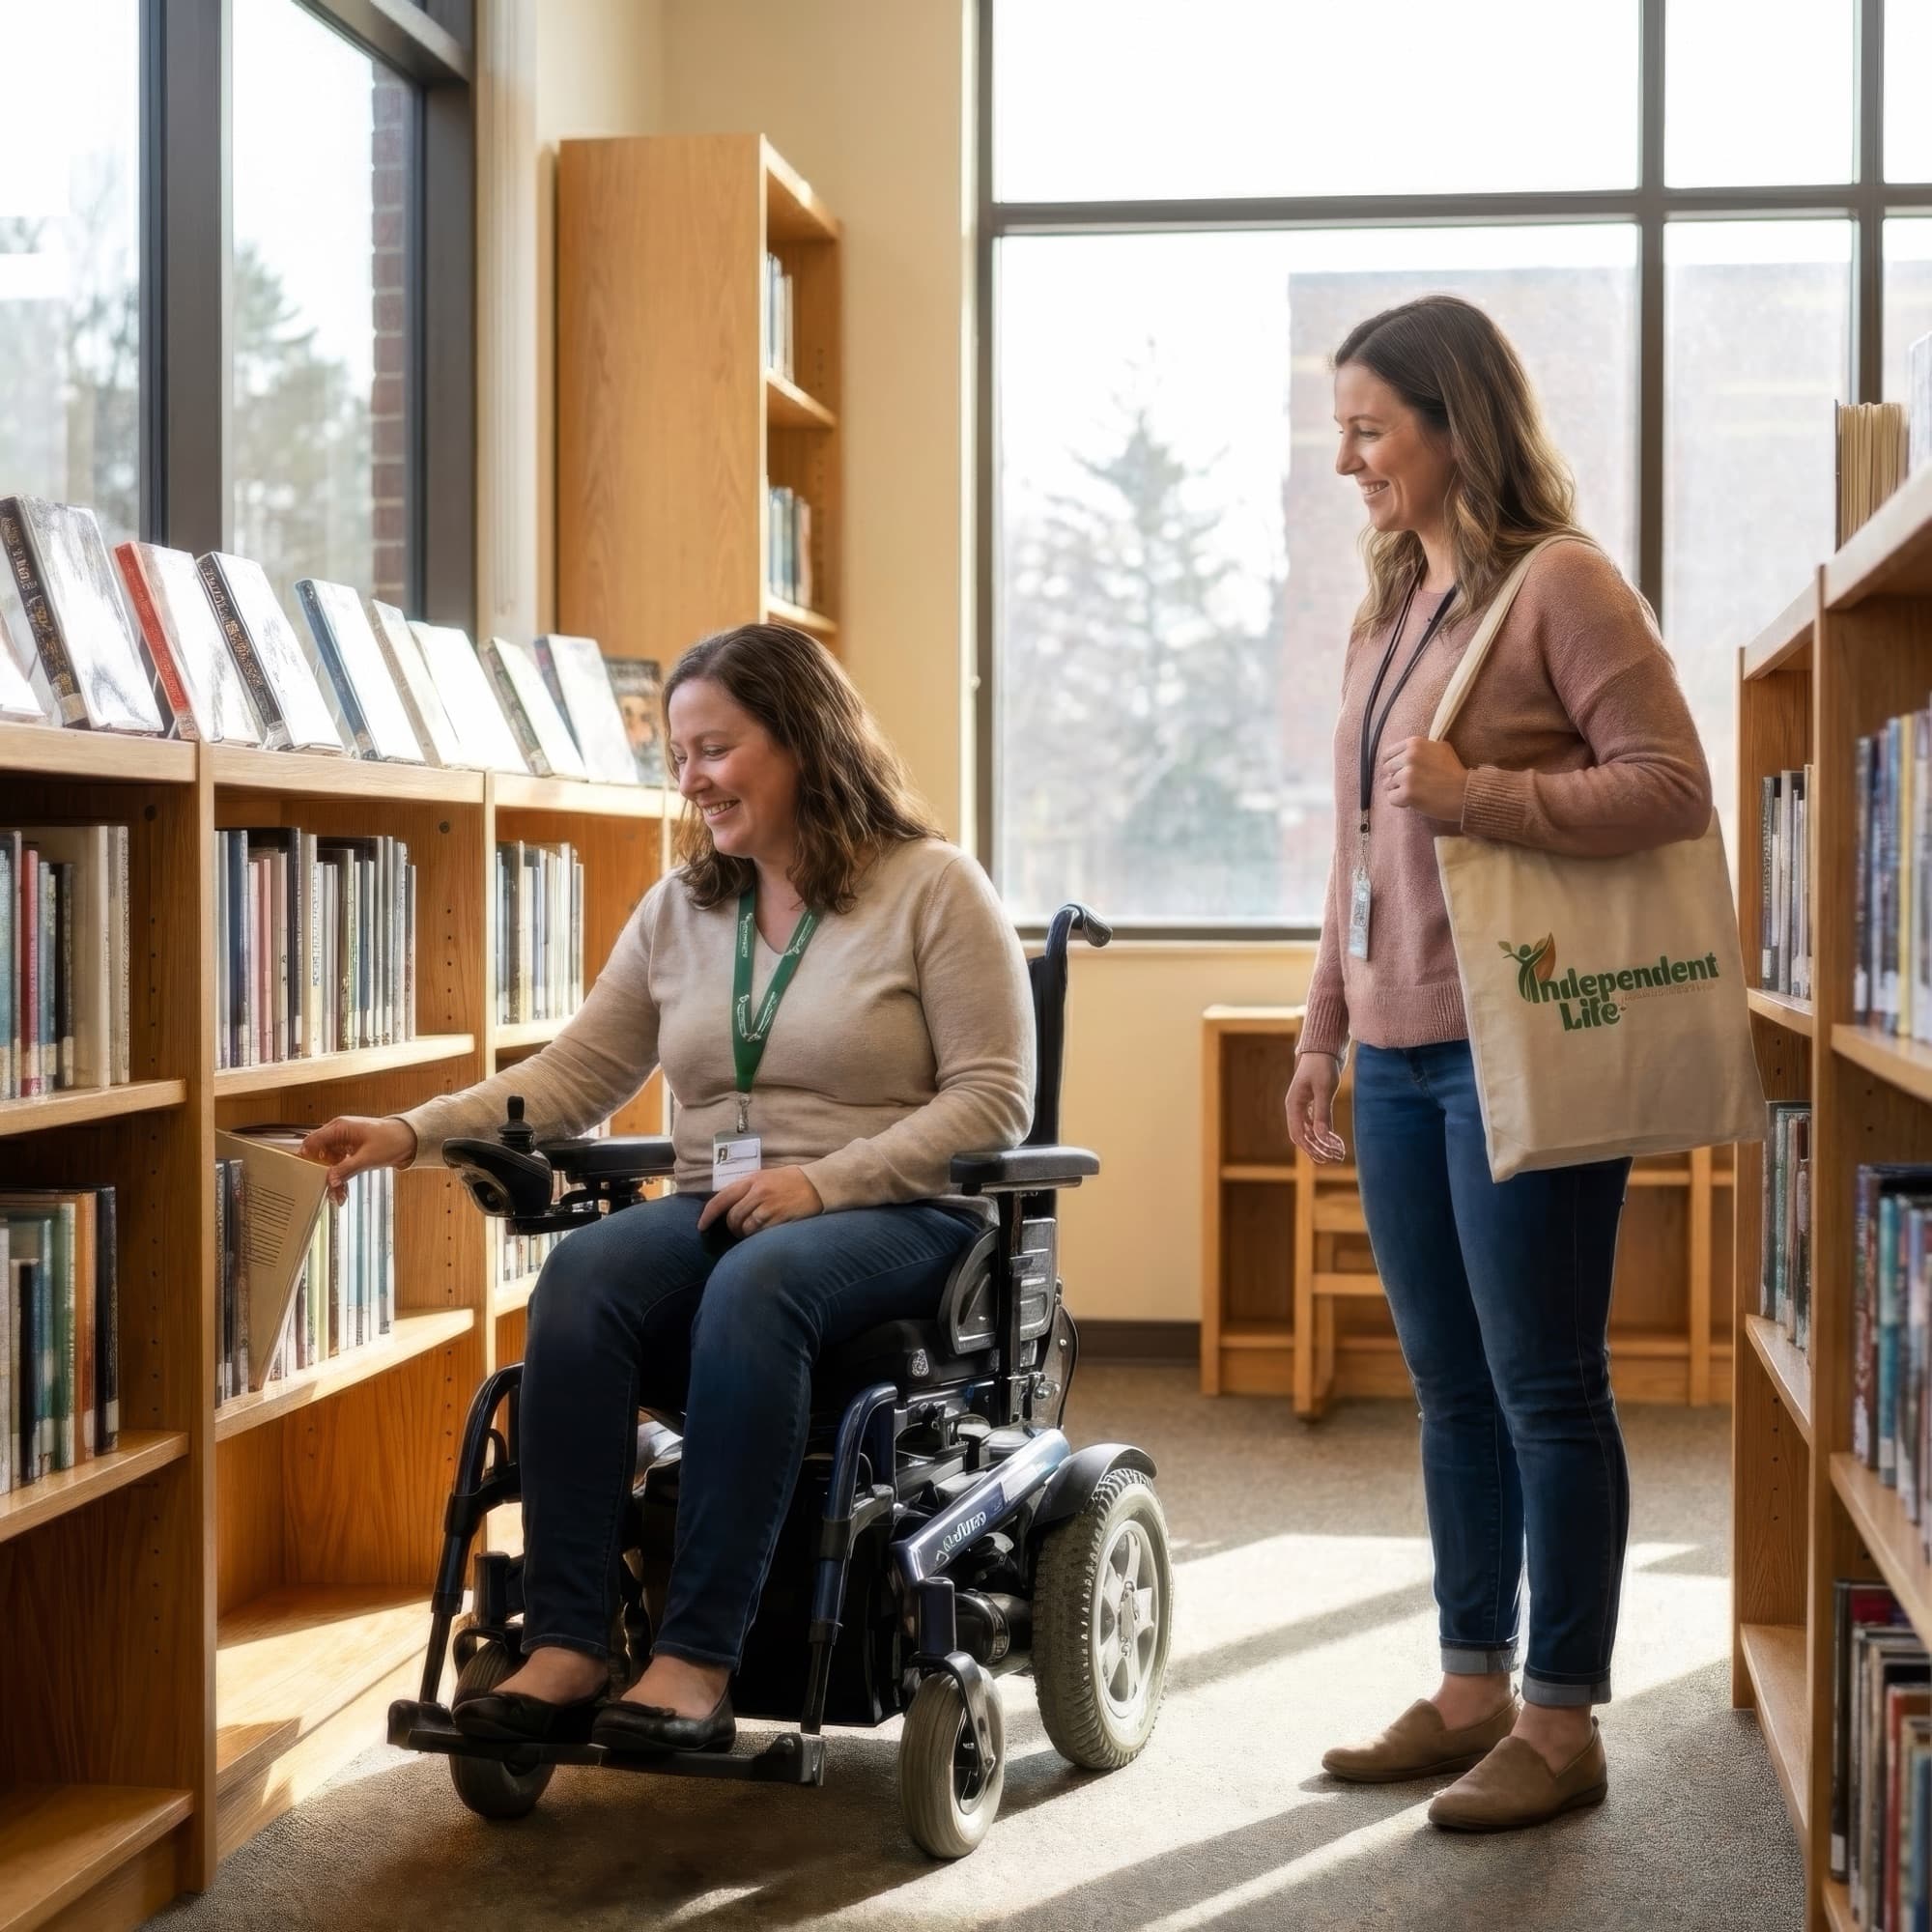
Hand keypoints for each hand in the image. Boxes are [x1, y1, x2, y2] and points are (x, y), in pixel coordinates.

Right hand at [300, 1115, 417, 1204]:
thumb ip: (346, 1169)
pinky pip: (339, 1165)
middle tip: (324, 1191)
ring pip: (329, 1162)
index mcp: (339, 1128)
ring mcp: (344, 1141)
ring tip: (337, 1196)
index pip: (312, 1141)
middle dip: (321, 1174)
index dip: (304, 1157)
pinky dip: (340, 1177)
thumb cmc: (391, 1140)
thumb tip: (329, 1180)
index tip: (302, 1175)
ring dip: (332, 1179)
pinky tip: (343, 1193)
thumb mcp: (367, 1158)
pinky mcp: (350, 1150)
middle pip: (319, 1154)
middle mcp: (338, 1133)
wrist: (410, 1139)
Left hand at [697, 1165, 824, 1236]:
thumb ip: (747, 1189)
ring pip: (745, 1227)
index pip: (722, 1198)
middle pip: (733, 1217)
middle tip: (739, 1230)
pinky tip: (766, 1233)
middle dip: (732, 1227)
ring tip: (754, 1231)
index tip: (701, 1226)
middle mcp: (758, 1192)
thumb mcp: (766, 1177)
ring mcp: (769, 1206)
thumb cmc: (791, 1181)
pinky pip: (760, 1233)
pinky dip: (759, 1237)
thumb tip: (727, 1206)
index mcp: (752, 1179)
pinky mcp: (780, 1218)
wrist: (818, 1184)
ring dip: (746, 1234)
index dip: (708, 1214)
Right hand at [1284, 1054, 1346, 1164]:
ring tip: (1338, 1154)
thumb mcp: (1324, 1089)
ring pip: (1308, 1133)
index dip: (1313, 1148)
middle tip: (1335, 1159)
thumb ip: (1322, 1112)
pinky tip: (1336, 1141)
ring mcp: (1302, 1108)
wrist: (1323, 1050)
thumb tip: (1323, 1137)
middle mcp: (1295, 1109)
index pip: (1299, 1134)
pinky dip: (1324, 1135)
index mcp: (1293, 1105)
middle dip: (1317, 1150)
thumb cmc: (1322, 1066)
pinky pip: (1314, 1126)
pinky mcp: (1311, 1106)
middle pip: (1302, 1137)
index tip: (1329, 1155)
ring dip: (1321, 1145)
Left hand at [1381, 736, 1468, 820]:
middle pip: (1387, 770)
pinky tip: (1415, 801)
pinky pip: (1392, 798)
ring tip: (1417, 793)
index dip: (1393, 766)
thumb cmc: (1455, 773)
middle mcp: (1410, 756)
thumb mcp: (1441, 749)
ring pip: (1388, 785)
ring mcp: (1408, 774)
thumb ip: (1420, 749)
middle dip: (1396, 779)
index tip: (1401, 773)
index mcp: (1415, 743)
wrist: (1466, 792)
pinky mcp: (1408, 792)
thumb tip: (1397, 757)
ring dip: (1399, 791)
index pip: (1388, 755)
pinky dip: (1401, 802)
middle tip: (1412, 785)